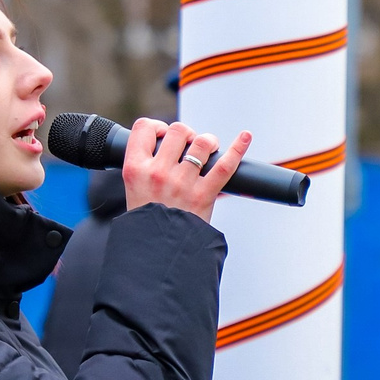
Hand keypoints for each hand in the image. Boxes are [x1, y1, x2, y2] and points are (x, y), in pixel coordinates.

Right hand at [121, 118, 251, 223]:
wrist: (157, 253)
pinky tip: (245, 137)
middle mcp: (157, 173)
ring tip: (209, 148)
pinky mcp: (203, 195)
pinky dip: (238, 148)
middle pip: (178, 131)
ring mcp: (181, 183)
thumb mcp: (133, 191)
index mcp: (135, 170)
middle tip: (189, 146)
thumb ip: (146, 167)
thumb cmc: (148, 223)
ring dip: (208, 141)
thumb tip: (169, 144)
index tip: (164, 134)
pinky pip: (225, 165)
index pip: (144, 129)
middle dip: (187, 134)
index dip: (157, 126)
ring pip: (201, 143)